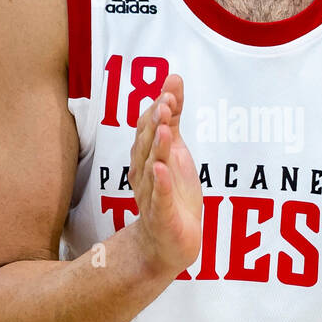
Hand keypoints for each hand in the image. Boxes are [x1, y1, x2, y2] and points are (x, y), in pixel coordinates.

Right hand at [128, 73, 201, 274]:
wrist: (169, 243)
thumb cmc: (172, 192)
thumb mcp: (176, 150)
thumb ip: (174, 116)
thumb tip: (174, 79)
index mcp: (146, 156)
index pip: (148, 128)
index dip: (158, 108)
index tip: (171, 88)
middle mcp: (145, 173)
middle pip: (147, 144)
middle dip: (156, 123)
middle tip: (165, 103)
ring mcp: (152, 195)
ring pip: (153, 168)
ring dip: (158, 148)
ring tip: (166, 127)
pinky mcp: (162, 217)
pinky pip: (160, 199)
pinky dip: (161, 185)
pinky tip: (162, 170)